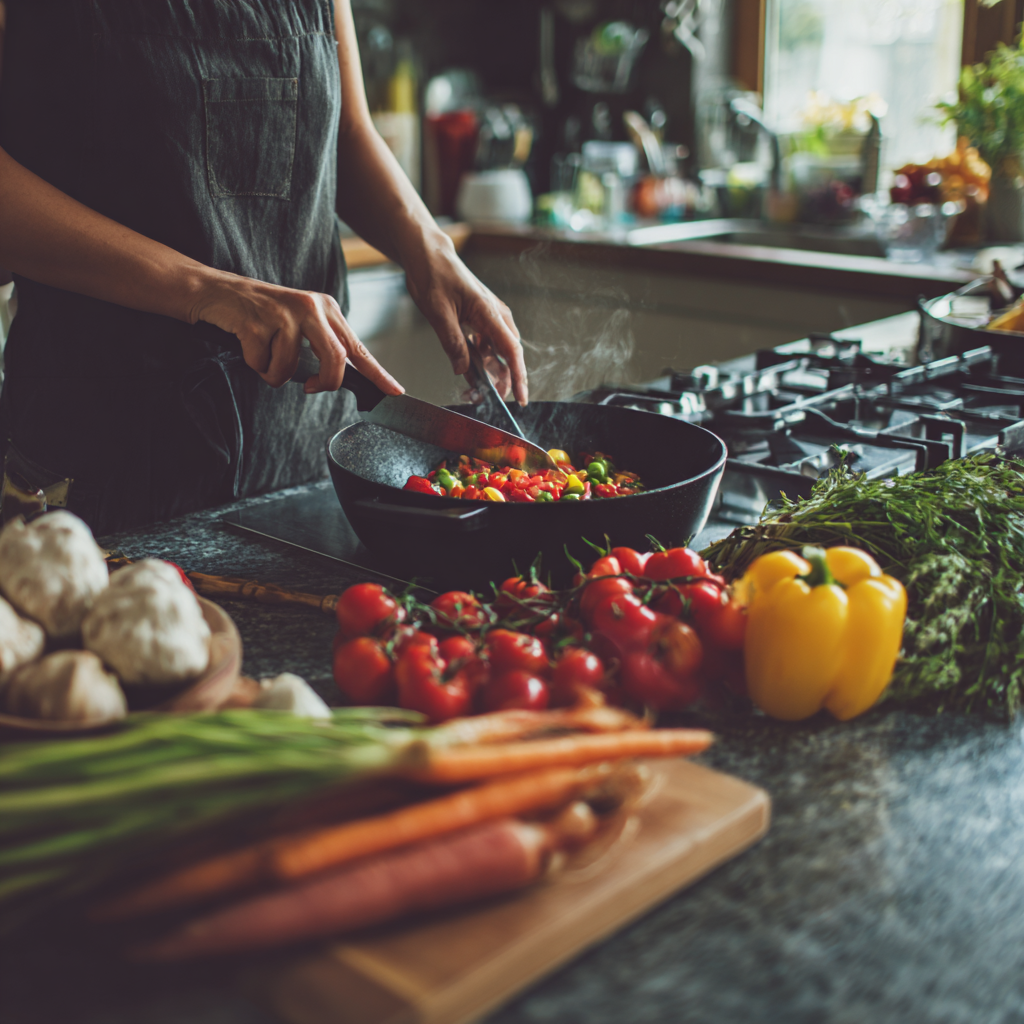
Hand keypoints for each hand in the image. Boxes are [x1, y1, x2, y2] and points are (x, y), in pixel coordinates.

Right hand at [189, 270, 403, 395]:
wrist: (216, 291)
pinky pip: (263, 365)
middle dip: (325, 383)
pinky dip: (254, 365)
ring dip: (275, 373)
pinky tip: (248, 343)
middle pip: (335, 359)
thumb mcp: (300, 324)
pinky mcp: (257, 323)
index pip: (357, 347)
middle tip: (310, 388)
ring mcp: (283, 313)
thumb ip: (323, 346)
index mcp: (326, 308)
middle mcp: (310, 307)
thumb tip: (342, 379)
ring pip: (291, 368)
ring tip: (264, 352)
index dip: (377, 373)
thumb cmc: (260, 314)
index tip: (395, 391)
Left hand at [403, 235, 527, 404]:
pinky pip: (483, 346)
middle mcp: (494, 316)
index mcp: (489, 313)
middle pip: (507, 356)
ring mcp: (487, 317)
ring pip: (495, 353)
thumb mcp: (438, 313)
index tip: (521, 398)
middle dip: (500, 381)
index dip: (518, 377)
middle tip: (485, 399)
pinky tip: (467, 372)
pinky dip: (477, 361)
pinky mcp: (478, 319)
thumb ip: (453, 343)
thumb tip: (462, 370)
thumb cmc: (434, 274)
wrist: (427, 254)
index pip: (512, 352)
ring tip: (472, 389)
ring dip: (486, 373)